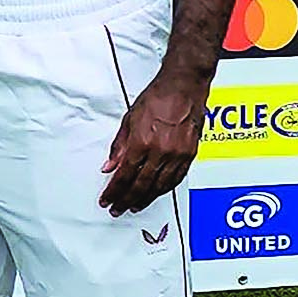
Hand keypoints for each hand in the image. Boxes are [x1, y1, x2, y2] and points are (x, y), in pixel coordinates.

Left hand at [100, 73, 207, 216]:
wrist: (183, 87)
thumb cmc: (157, 98)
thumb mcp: (129, 120)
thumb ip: (119, 146)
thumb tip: (109, 166)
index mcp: (142, 142)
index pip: (124, 175)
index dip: (114, 191)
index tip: (107, 200)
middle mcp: (161, 152)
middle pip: (141, 185)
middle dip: (127, 200)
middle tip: (118, 209)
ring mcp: (178, 154)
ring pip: (160, 186)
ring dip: (146, 199)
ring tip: (135, 206)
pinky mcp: (190, 154)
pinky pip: (176, 178)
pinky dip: (164, 189)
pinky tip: (156, 193)